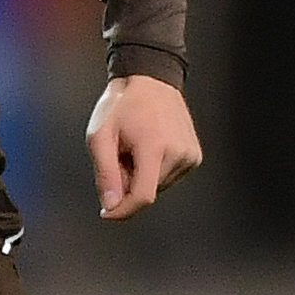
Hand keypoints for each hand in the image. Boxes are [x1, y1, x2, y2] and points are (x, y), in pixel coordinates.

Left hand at [86, 73, 202, 218]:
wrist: (150, 80)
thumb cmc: (122, 105)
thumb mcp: (100, 136)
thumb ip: (105, 173)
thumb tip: (111, 205)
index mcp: (155, 147)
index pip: (143, 196)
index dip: (124, 210)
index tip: (108, 213)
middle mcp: (179, 153)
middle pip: (148, 191)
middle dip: (127, 184)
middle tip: (118, 156)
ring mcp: (190, 155)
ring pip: (158, 186)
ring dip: (140, 176)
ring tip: (134, 148)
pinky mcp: (195, 156)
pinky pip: (168, 176)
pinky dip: (153, 170)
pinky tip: (148, 147)